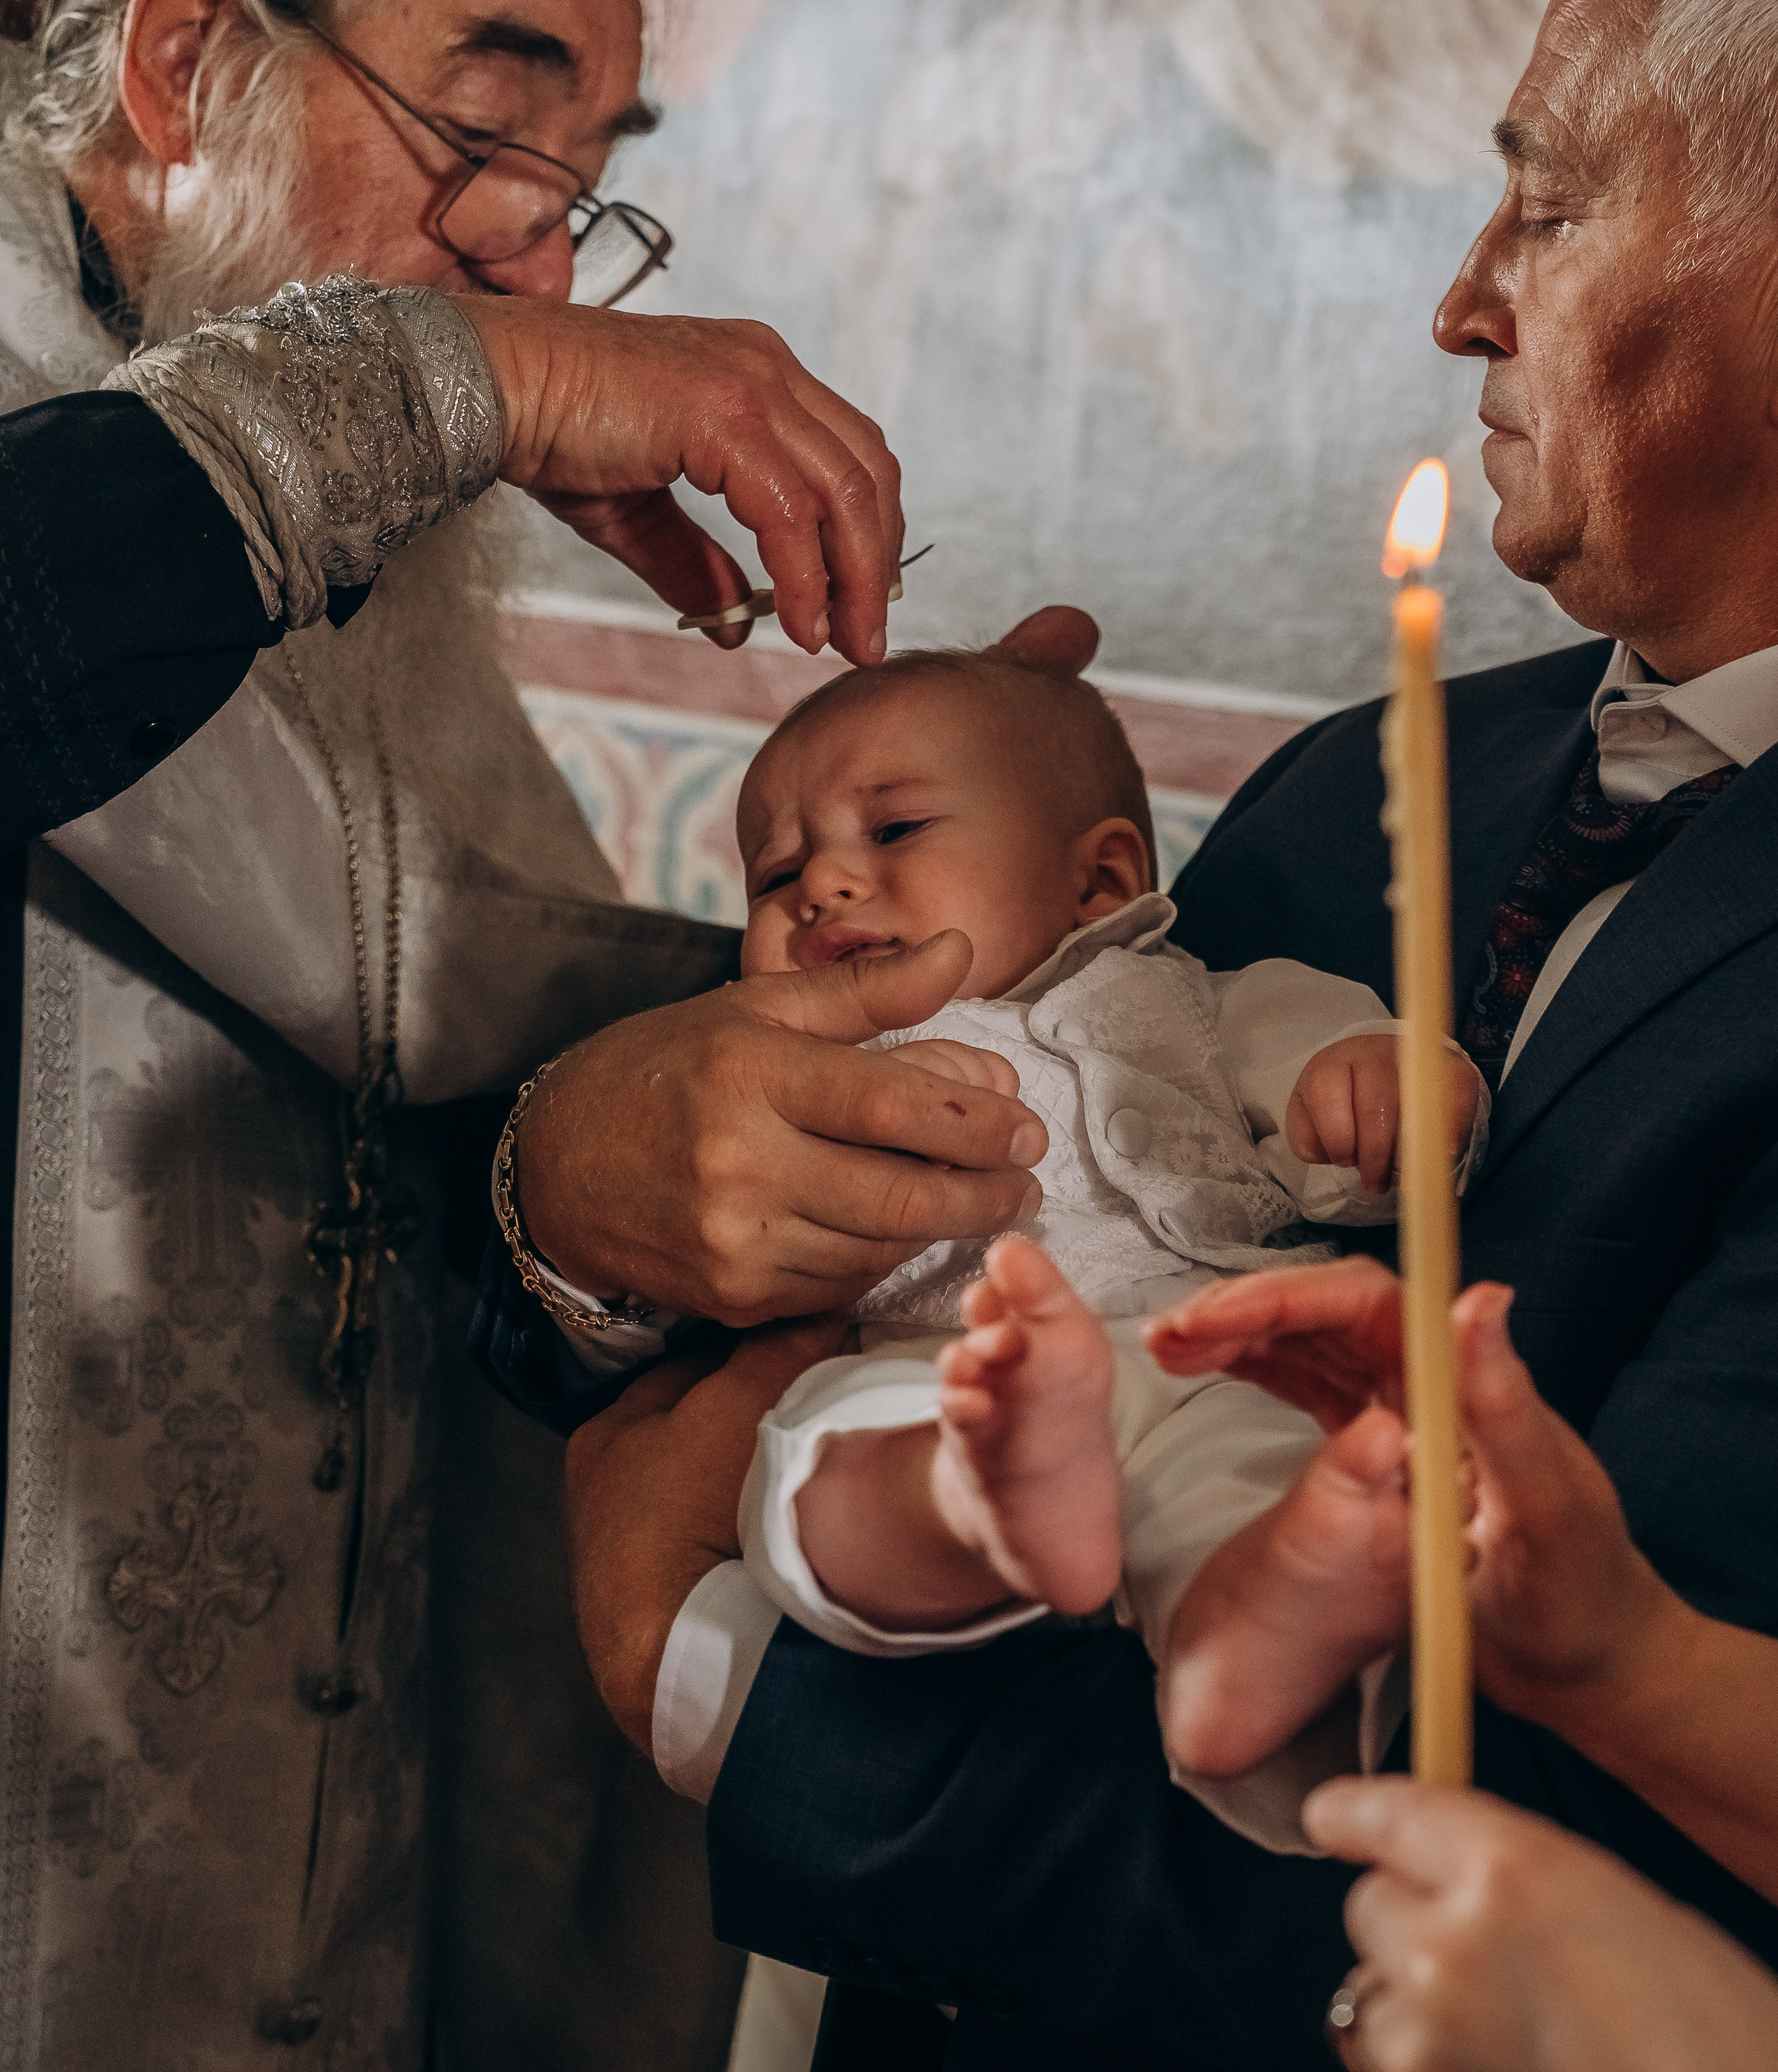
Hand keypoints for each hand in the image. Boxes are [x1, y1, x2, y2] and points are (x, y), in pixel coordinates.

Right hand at [454, 297, 900, 665]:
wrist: (487, 388)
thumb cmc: (549, 433)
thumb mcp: (641, 516)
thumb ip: (696, 566)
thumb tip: (738, 628)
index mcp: (758, 375)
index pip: (850, 456)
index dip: (867, 536)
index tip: (859, 606)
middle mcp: (768, 367)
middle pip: (867, 472)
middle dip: (877, 565)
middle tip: (867, 640)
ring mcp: (751, 382)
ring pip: (847, 491)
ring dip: (856, 579)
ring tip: (845, 644)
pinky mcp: (723, 412)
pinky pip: (790, 511)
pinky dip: (806, 576)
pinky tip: (800, 624)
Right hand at [516, 931, 1046, 1326]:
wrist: (556, 1165)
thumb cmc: (666, 1070)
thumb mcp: (757, 1009)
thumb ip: (867, 991)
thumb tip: (958, 952)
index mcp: (753, 1071)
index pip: (894, 1103)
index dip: (977, 1121)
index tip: (1026, 1124)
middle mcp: (741, 1160)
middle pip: (903, 1195)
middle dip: (985, 1193)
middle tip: (1026, 1179)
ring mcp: (734, 1239)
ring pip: (879, 1248)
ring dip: (945, 1229)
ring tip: (982, 1200)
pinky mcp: (732, 1296)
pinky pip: (839, 1285)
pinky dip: (883, 1258)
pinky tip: (901, 1230)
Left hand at [565, 1313, 847, 1749]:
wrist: (683, 1658)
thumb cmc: (689, 1513)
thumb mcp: (734, 1407)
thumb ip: (776, 1349)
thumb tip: (821, 1309)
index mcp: (605, 1435)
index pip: (692, 1368)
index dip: (754, 1353)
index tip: (810, 1349)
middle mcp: (608, 1496)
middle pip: (704, 1431)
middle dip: (758, 1416)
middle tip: (826, 1406)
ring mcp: (637, 1562)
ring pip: (719, 1491)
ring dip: (764, 1480)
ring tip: (821, 1473)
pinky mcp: (673, 1613)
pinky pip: (731, 1545)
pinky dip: (762, 1533)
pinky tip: (803, 1534)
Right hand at [1145, 1265, 1661, 1695]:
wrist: (1592, 1666)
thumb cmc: (1580, 1602)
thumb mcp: (1547, 1513)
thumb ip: (1505, 1408)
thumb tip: (1479, 1300)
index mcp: (1467, 1382)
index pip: (1367, 1303)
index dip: (1285, 1297)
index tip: (1214, 1317)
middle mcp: (1436, 1381)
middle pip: (1327, 1310)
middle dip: (1243, 1312)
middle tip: (1169, 1333)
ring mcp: (1408, 1409)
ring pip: (1310, 1339)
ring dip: (1239, 1333)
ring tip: (1168, 1346)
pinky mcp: (1386, 1444)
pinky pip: (1311, 1378)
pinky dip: (1258, 1366)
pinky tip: (1208, 1366)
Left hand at [1286, 1034, 1481, 1194]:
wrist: (1381, 1071)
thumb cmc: (1341, 1103)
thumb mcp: (1309, 1119)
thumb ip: (1309, 1139)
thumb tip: (1331, 1155)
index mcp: (1332, 1064)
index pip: (1328, 1093)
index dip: (1337, 1137)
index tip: (1345, 1162)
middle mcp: (1373, 1053)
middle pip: (1377, 1107)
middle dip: (1376, 1156)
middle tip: (1376, 1183)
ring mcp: (1416, 1058)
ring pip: (1417, 1110)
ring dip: (1411, 1151)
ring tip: (1402, 1171)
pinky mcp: (1453, 1067)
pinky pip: (1458, 1100)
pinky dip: (1453, 1133)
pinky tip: (1441, 1153)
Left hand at [1306, 1777, 1777, 2071]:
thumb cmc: (1710, 2027)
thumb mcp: (1618, 1908)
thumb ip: (1515, 1878)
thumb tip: (1446, 1870)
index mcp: (1511, 1867)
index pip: (1386, 1812)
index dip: (1354, 1813)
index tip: (1332, 1815)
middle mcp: (1451, 1938)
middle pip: (1369, 1904)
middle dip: (1407, 1921)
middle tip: (1477, 1958)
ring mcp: (1429, 2028)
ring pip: (1367, 1989)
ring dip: (1409, 2001)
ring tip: (1494, 2029)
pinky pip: (1381, 2059)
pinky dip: (1416, 2061)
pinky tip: (1485, 2065)